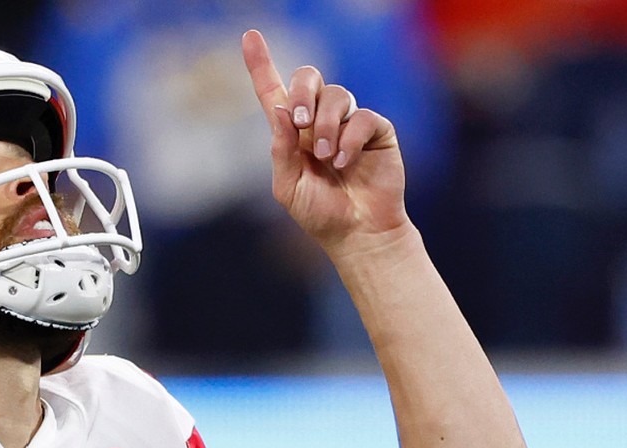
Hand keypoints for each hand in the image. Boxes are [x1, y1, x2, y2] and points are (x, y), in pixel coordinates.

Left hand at [241, 30, 408, 255]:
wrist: (357, 233)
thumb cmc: (320, 213)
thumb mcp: (288, 186)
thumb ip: (281, 149)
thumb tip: (280, 110)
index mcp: (292, 133)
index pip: (274, 91)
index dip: (261, 64)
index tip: (250, 36)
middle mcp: (319, 121)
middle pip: (310, 78)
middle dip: (303, 92)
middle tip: (300, 123)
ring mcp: (348, 123)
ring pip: (337, 96)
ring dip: (326, 126)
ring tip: (326, 158)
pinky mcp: (376, 130)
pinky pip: (362, 117)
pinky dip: (350, 140)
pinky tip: (345, 162)